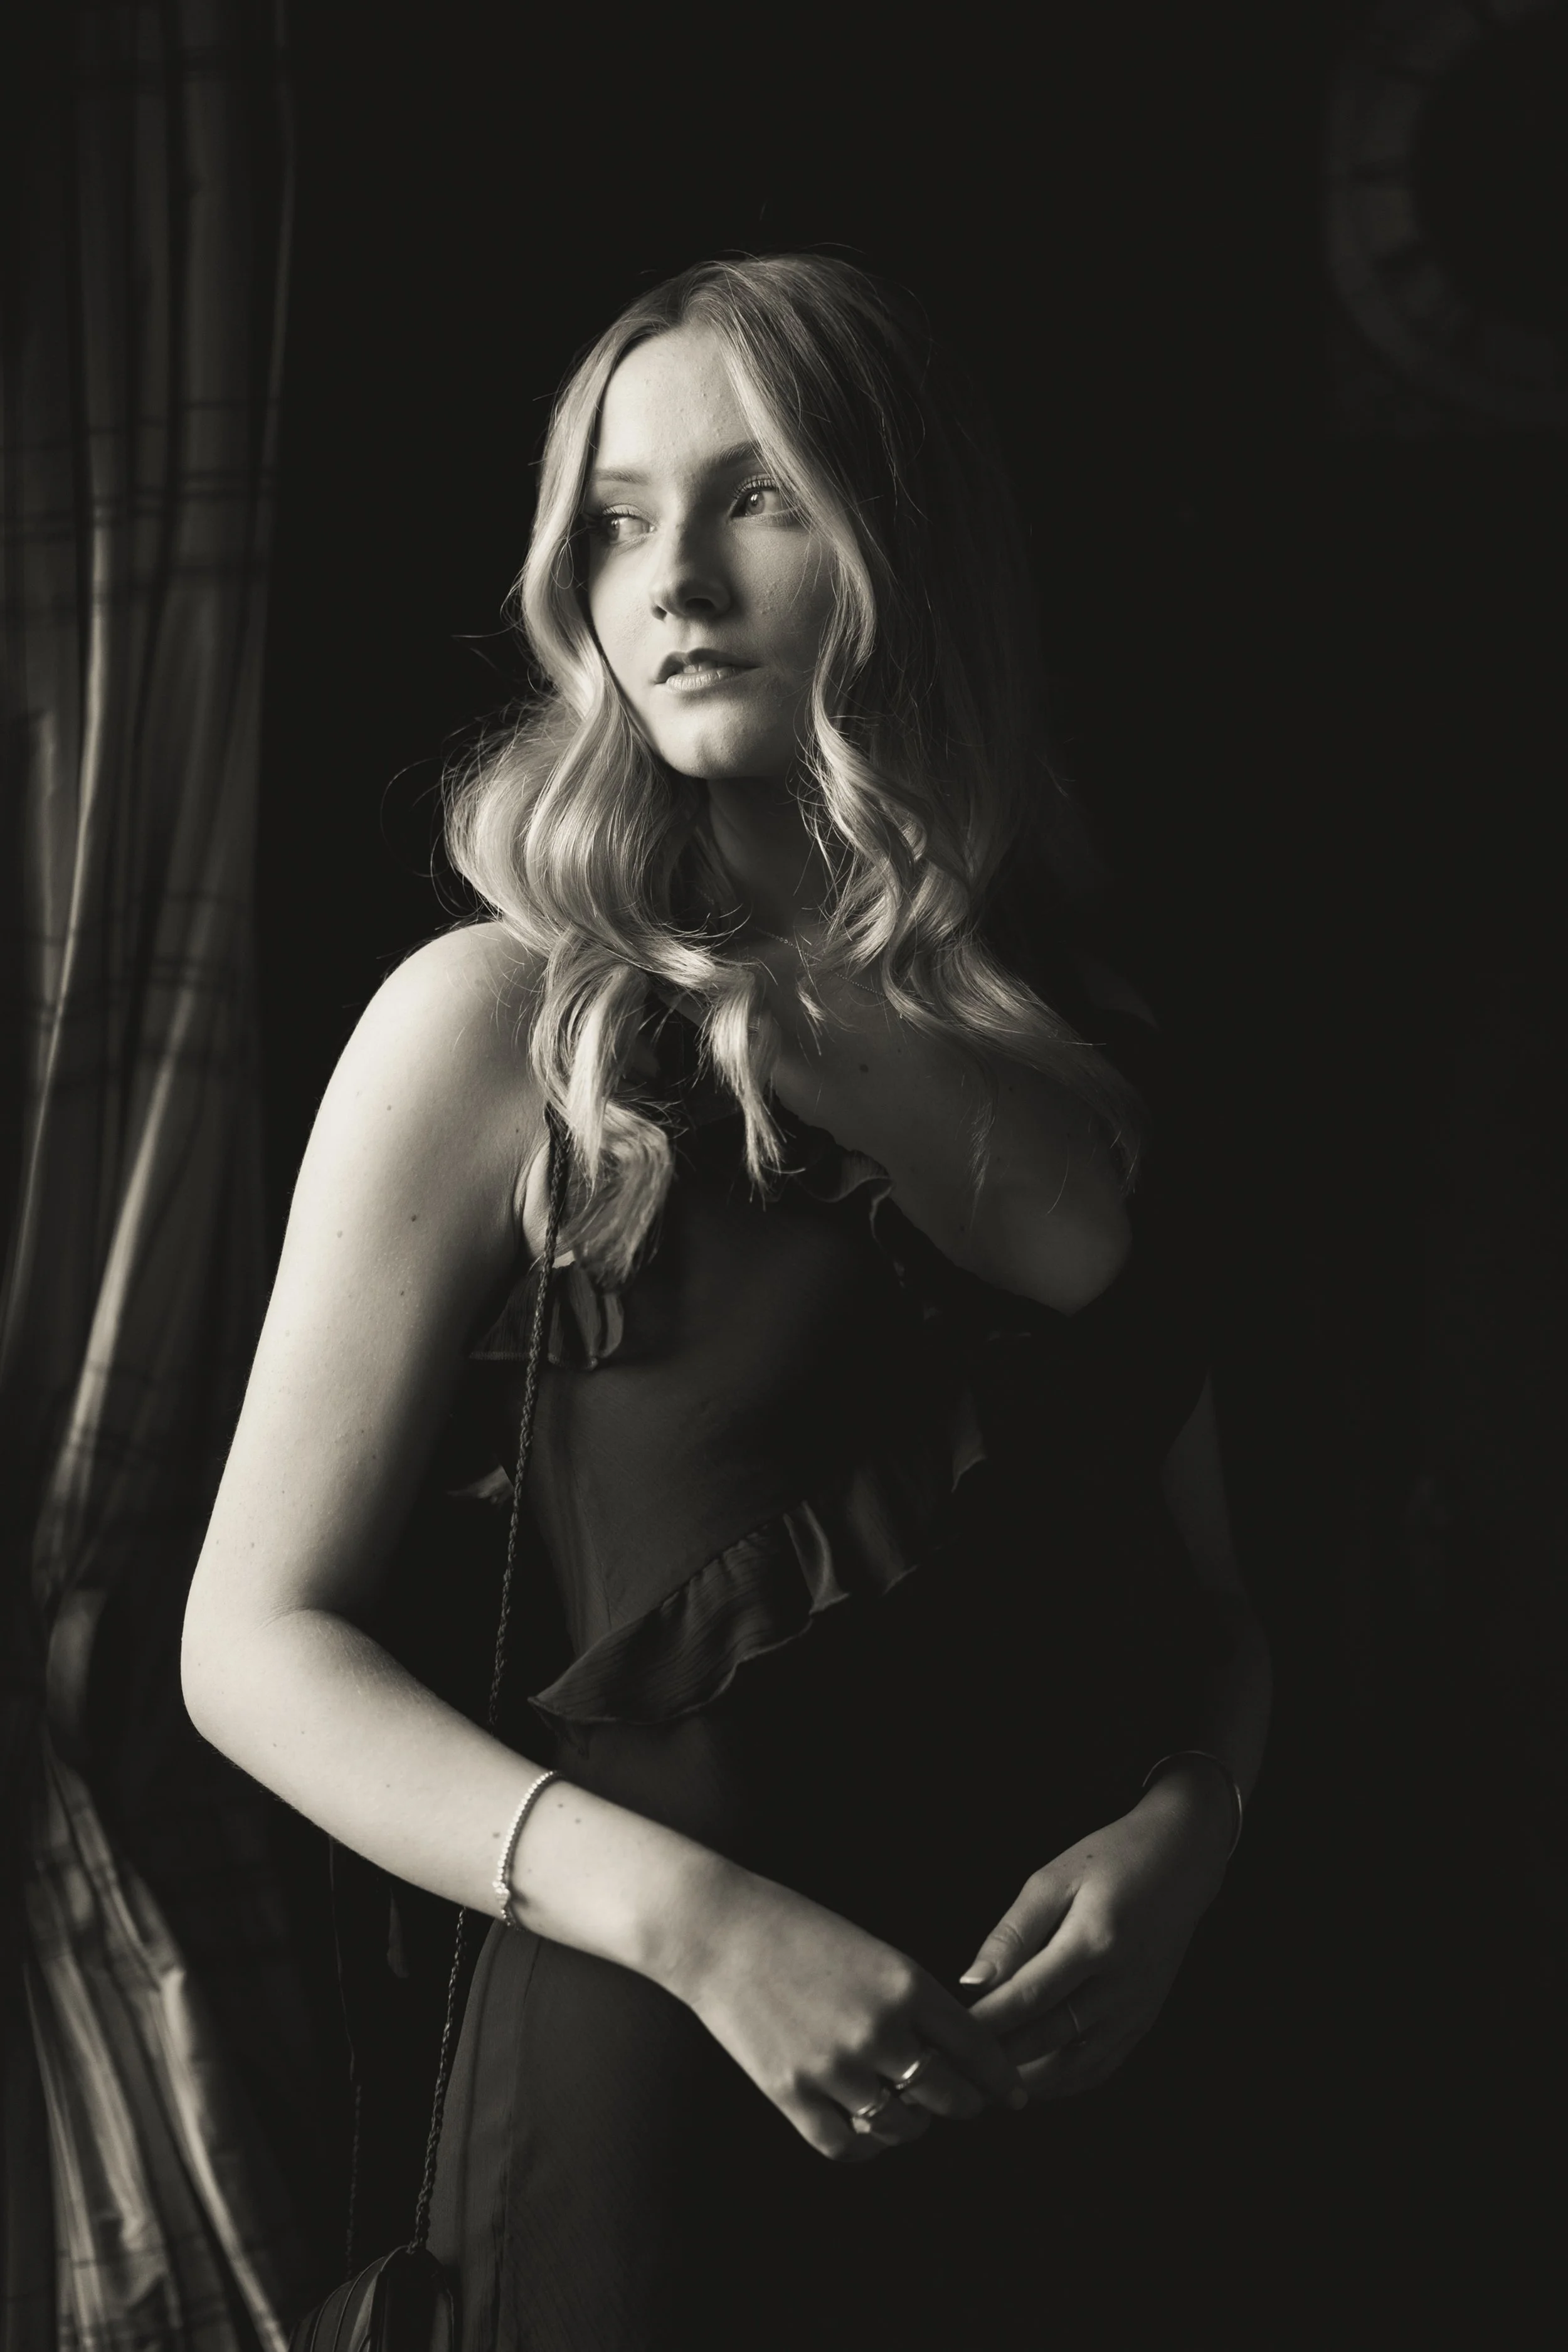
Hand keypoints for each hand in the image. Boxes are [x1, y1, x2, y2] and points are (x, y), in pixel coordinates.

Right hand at [672, 1862, 1028, 2162]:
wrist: (717, 1928)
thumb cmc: (795, 1927)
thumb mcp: (870, 1948)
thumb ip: (912, 1996)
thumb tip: (953, 2041)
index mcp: (905, 1984)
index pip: (976, 2046)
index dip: (999, 2077)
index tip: (1012, 2095)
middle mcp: (879, 2030)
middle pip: (948, 2095)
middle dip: (964, 2105)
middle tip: (965, 2105)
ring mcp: (834, 2068)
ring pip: (902, 2126)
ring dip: (913, 2125)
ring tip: (909, 2113)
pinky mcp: (792, 2095)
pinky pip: (847, 2146)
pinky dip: (866, 2147)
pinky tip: (866, 2131)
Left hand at [959, 1766, 1231, 2100]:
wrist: (1181, 1861)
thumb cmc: (1111, 1860)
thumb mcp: (1054, 1878)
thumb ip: (1013, 1933)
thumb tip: (972, 1982)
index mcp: (1094, 1941)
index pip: (1028, 1997)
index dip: (986, 2023)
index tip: (949, 2036)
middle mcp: (1120, 1985)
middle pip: (1049, 2037)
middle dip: (1000, 2058)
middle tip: (957, 2070)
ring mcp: (1137, 2008)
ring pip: (1076, 2064)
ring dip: (1029, 2079)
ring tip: (986, 2084)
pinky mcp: (1145, 2019)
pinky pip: (1102, 2065)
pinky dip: (1066, 2081)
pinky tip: (1034, 2081)